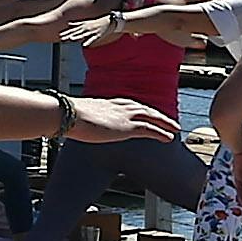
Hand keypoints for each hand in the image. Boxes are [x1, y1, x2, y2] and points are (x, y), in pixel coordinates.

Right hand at [58, 96, 175, 149]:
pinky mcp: (127, 127)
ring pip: (151, 117)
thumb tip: (70, 125)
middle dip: (157, 114)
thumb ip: (81, 120)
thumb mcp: (77, 117)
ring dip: (165, 122)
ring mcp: (125, 116)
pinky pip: (150, 129)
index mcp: (108, 103)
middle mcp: (119, 107)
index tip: (147, 111)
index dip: (140, 109)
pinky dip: (162, 132)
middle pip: (144, 109)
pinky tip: (169, 137)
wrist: (68, 115)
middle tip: (167, 120)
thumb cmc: (66, 116)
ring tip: (175, 128)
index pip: (130, 104)